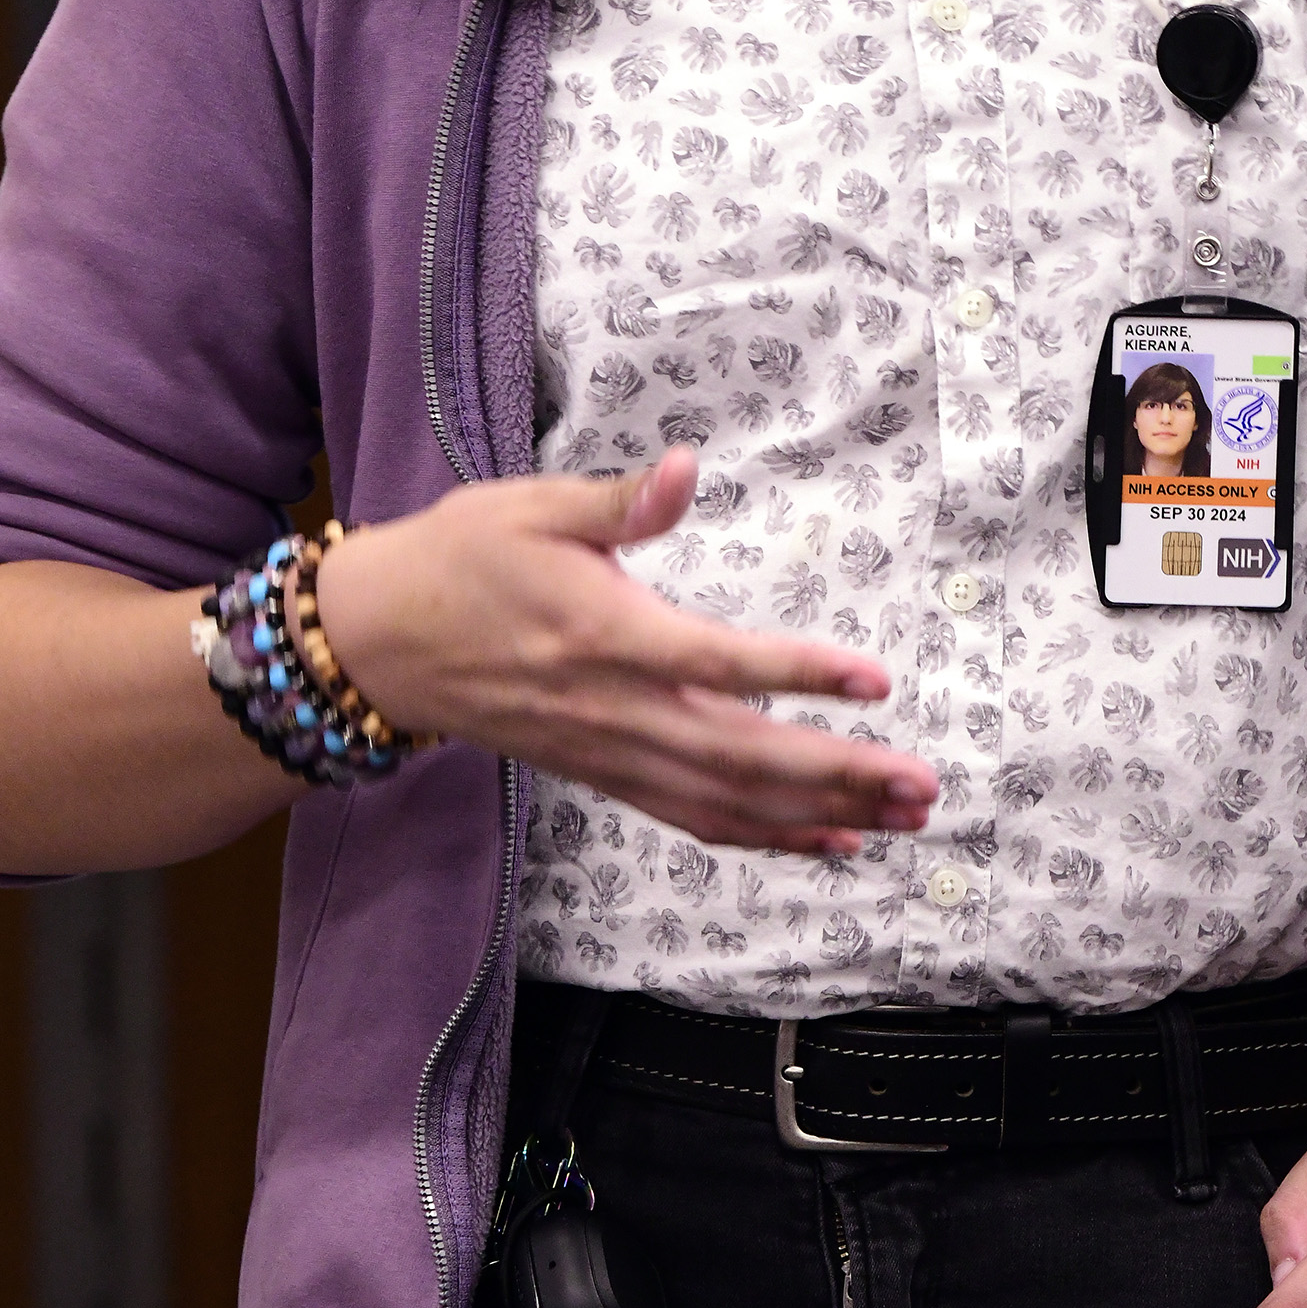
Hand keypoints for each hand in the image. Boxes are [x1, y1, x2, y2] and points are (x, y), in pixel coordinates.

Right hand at [313, 449, 937, 852]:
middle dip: (841, 774)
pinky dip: (767, 837)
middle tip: (924, 784)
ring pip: (729, 802)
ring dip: (822, 814)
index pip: (718, 663)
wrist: (382, 642)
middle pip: (743, 755)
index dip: (799, 672)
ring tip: (904, 818)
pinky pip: (697, 819)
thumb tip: (686, 465)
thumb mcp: (533, 507)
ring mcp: (612, 753)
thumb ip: (620, 500)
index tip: (875, 680)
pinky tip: (831, 842)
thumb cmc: (464, 558)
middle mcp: (615, 709)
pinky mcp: (606, 775)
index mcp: (605, 636)